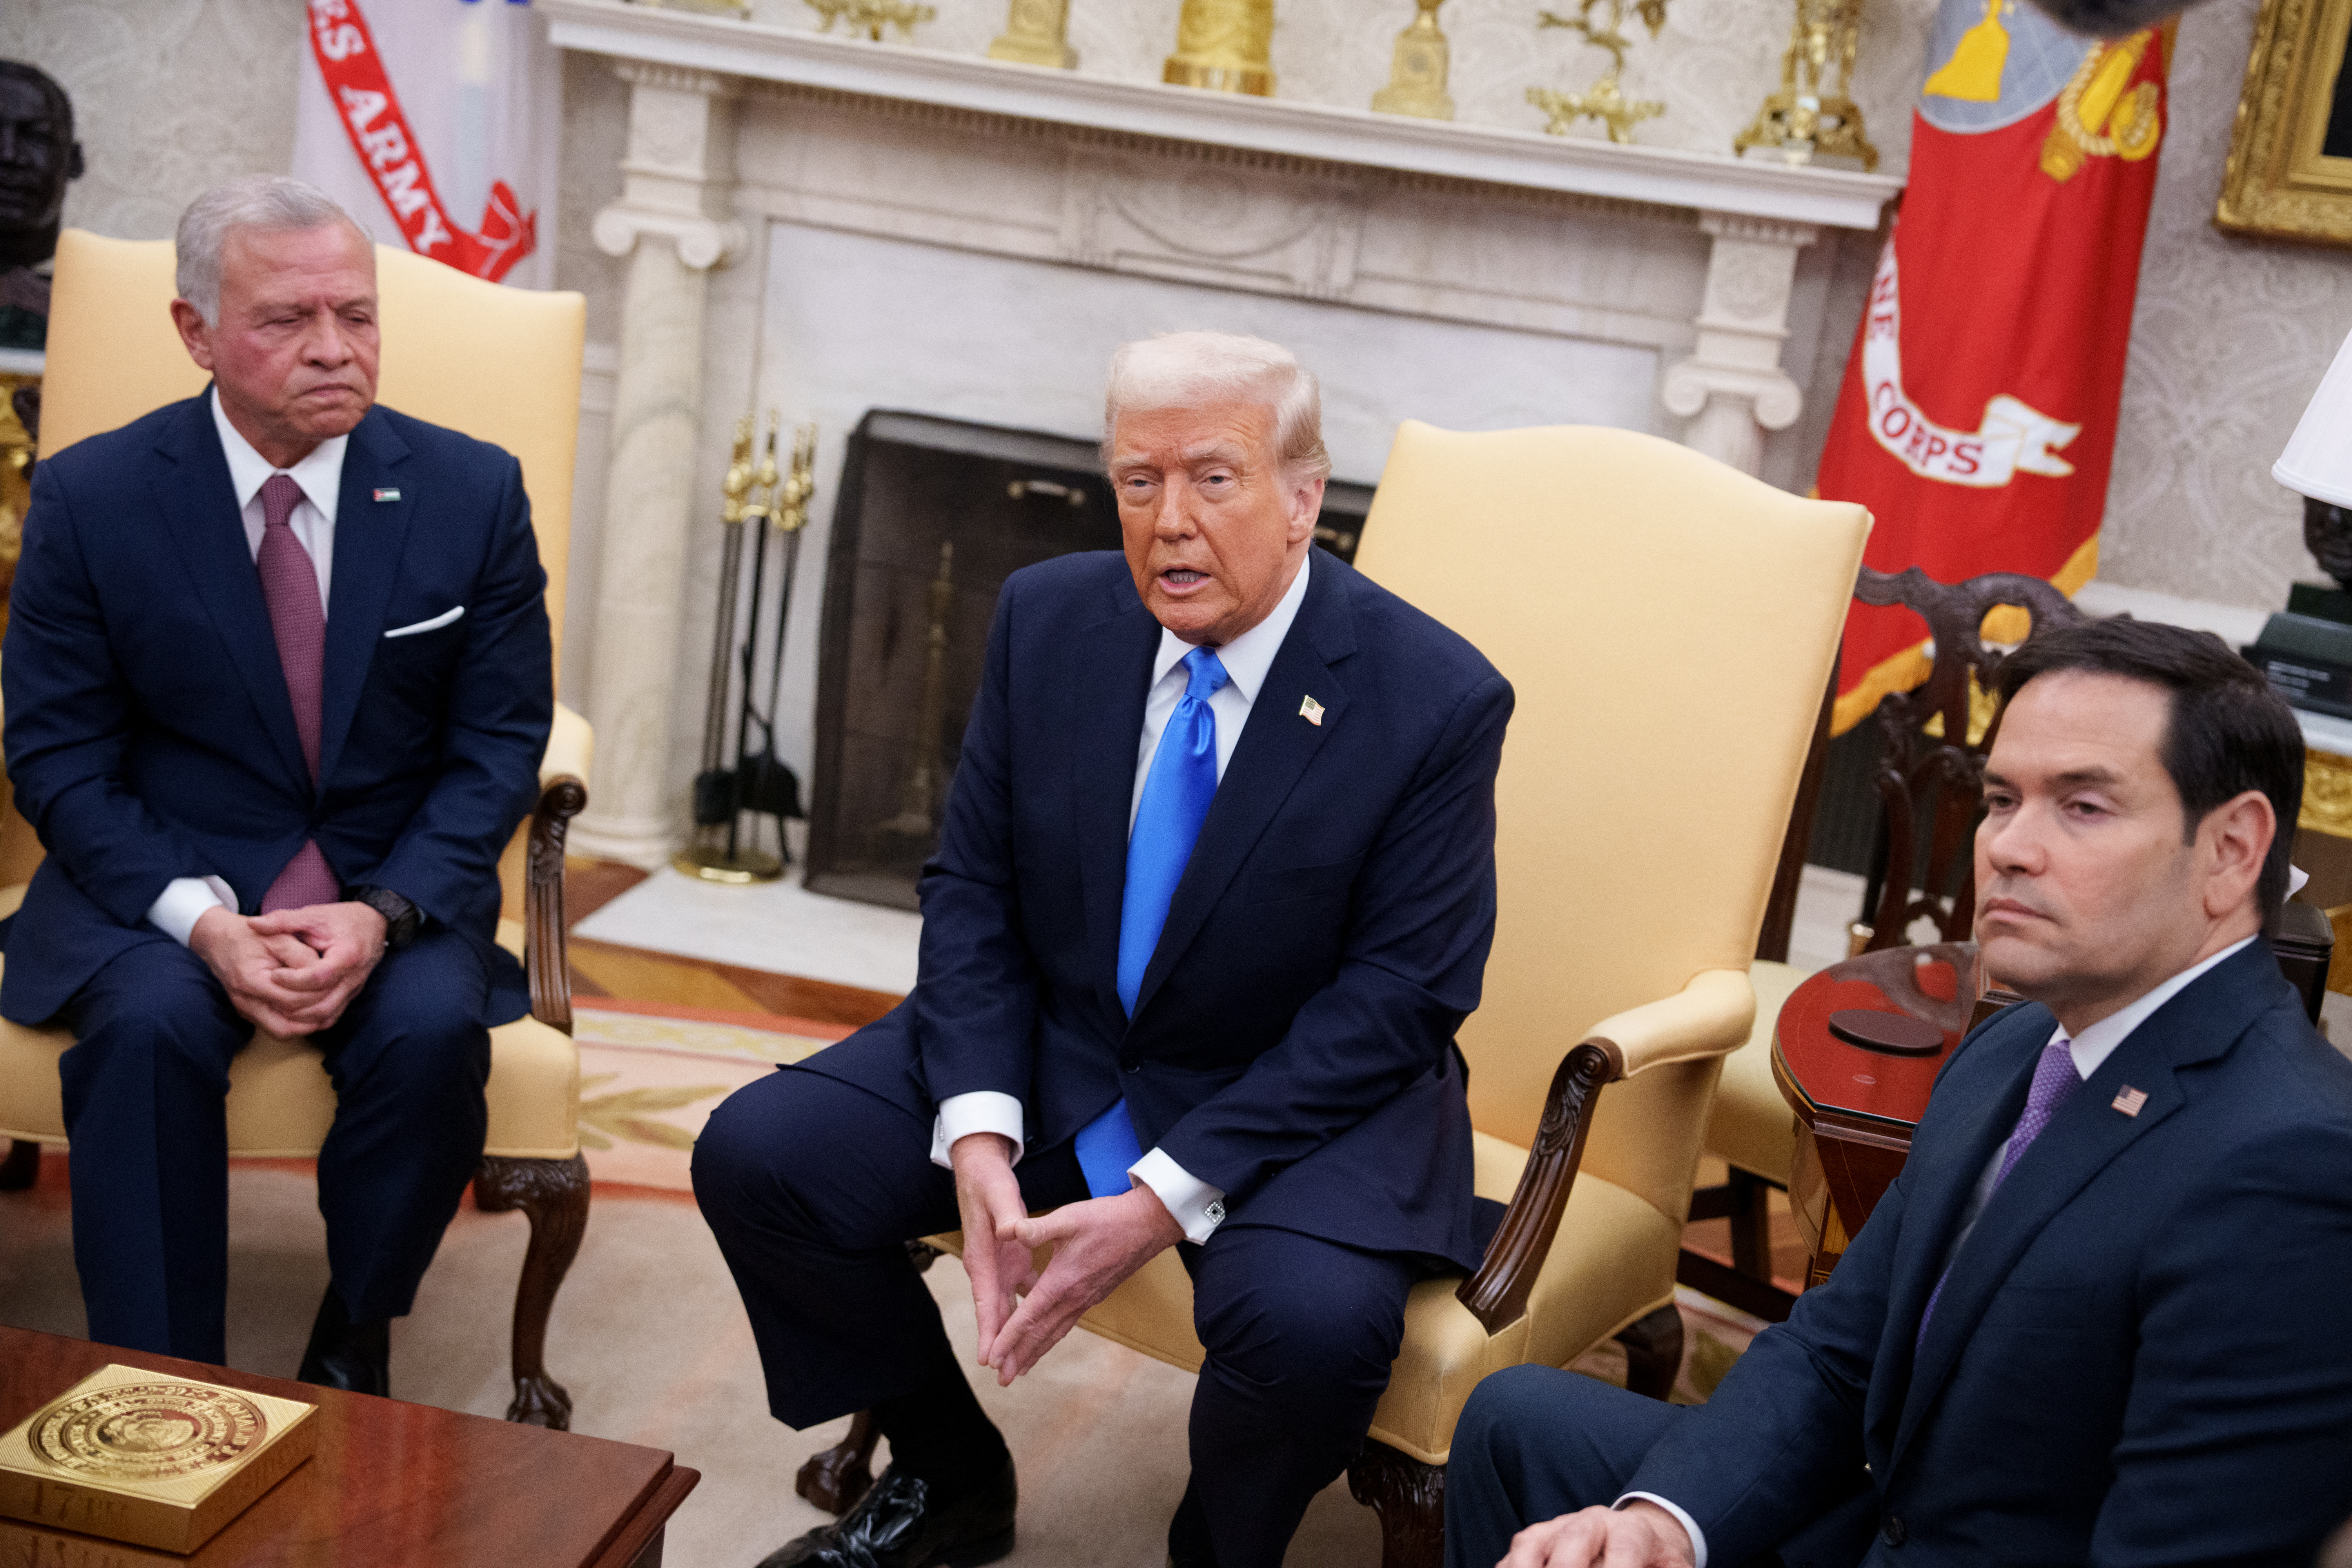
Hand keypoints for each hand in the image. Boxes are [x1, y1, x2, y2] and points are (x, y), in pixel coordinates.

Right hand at [188, 905, 345, 1035]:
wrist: (219, 939)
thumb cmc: (251, 936)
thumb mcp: (279, 937)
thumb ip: (302, 956)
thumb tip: (324, 975)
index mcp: (252, 981)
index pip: (292, 1001)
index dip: (316, 996)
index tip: (333, 986)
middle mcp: (245, 1001)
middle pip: (285, 1027)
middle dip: (313, 1018)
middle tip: (335, 1005)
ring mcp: (245, 1010)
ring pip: (281, 1032)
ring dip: (305, 1026)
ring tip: (328, 1012)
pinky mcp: (248, 1012)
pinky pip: (274, 1027)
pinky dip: (294, 1023)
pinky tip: (312, 1011)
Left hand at [245, 900, 388, 1032]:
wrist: (374, 923)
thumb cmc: (343, 919)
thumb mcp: (313, 915)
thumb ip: (283, 920)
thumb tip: (253, 923)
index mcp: (347, 955)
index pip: (319, 977)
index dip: (293, 980)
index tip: (273, 974)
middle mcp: (354, 977)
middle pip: (323, 1003)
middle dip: (293, 1004)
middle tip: (270, 995)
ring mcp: (354, 988)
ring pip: (327, 1014)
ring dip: (301, 1016)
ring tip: (278, 1007)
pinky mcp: (352, 994)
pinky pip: (333, 1015)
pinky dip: (313, 1018)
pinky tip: (295, 1013)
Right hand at [951, 1132, 1036, 1368]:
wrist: (980, 1170)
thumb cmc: (988, 1182)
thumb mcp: (999, 1194)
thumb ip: (1007, 1214)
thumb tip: (1009, 1231)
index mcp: (982, 1256)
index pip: (985, 1299)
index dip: (988, 1329)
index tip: (989, 1357)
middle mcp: (987, 1266)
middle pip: (995, 1312)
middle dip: (1000, 1344)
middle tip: (1006, 1375)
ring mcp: (998, 1265)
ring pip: (1007, 1306)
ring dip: (1014, 1333)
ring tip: (1021, 1363)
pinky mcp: (1010, 1259)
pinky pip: (1021, 1291)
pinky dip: (1029, 1309)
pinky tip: (1043, 1325)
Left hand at [983, 1183, 1181, 1384]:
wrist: (1147, 1226)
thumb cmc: (1107, 1220)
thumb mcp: (1068, 1218)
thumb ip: (1036, 1228)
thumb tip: (1007, 1230)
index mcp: (1061, 1281)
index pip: (1029, 1318)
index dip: (1008, 1339)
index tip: (992, 1359)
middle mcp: (1073, 1298)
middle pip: (1041, 1334)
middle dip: (1019, 1357)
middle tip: (1001, 1380)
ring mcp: (1086, 1299)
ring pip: (1056, 1333)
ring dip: (1036, 1352)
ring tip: (1020, 1370)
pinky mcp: (1094, 1296)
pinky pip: (1067, 1324)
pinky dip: (1052, 1337)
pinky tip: (1047, 1339)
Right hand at [1498, 1503, 1695, 1567]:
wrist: (1640, 1543)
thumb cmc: (1655, 1564)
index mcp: (1631, 1529)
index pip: (1626, 1546)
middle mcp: (1592, 1522)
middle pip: (1575, 1537)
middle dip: (1568, 1566)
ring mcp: (1559, 1528)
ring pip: (1534, 1541)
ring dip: (1528, 1566)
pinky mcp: (1536, 1540)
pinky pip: (1516, 1552)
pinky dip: (1511, 1567)